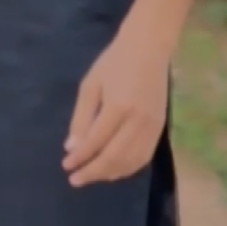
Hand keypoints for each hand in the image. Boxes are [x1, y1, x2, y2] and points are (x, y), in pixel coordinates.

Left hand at [63, 29, 168, 186]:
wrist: (149, 47)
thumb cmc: (114, 61)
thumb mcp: (91, 84)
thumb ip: (81, 118)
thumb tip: (72, 148)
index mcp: (118, 107)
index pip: (96, 142)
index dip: (80, 157)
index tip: (66, 165)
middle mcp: (137, 122)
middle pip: (113, 158)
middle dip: (92, 172)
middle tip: (74, 178)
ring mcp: (152, 128)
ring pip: (129, 162)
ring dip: (108, 174)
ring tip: (91, 175)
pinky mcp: (160, 129)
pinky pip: (143, 158)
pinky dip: (127, 169)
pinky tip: (113, 170)